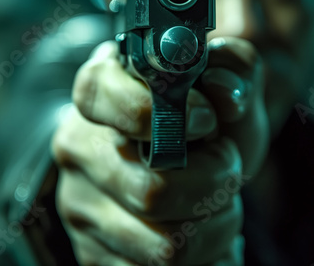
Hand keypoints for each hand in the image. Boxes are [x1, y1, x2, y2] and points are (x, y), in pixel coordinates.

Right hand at [52, 37, 267, 264]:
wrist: (198, 163)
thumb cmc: (208, 121)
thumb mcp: (228, 83)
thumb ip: (234, 66)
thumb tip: (224, 92)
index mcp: (100, 93)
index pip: (101, 97)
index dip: (155, 112)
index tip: (206, 121)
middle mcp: (79, 149)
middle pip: (150, 190)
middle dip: (213, 184)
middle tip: (226, 166)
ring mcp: (81, 206)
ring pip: (165, 246)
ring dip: (215, 226)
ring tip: (219, 201)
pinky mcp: (93, 253)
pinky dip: (204, 257)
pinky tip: (204, 230)